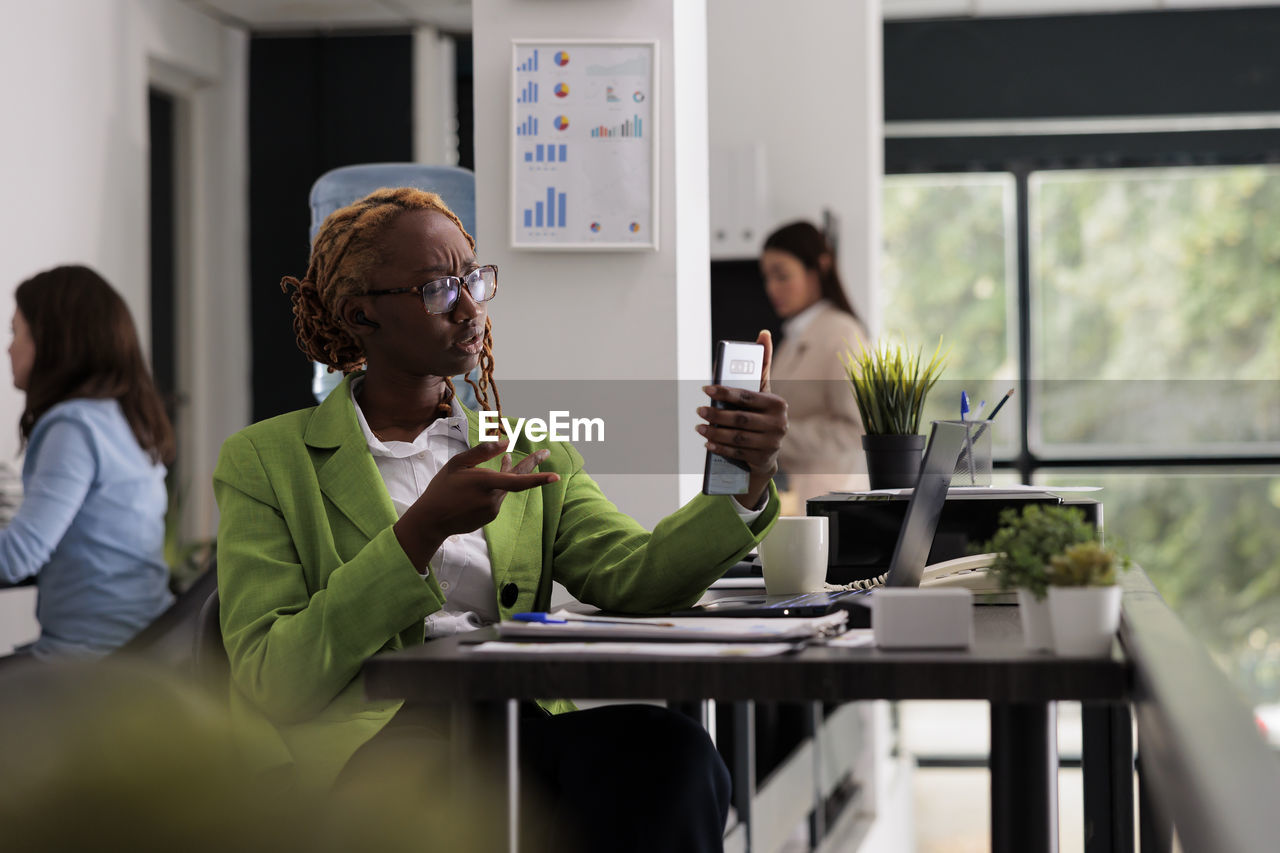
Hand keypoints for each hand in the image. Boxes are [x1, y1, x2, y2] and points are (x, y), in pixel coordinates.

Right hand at [394, 441, 558, 571]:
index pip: (518, 480)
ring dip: (507, 475)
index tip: (555, 476)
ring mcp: (493, 510)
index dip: (538, 478)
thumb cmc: (443, 487)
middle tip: (545, 453)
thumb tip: (506, 443)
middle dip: (532, 465)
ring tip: (507, 459)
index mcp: (487, 483)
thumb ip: (482, 452)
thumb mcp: (458, 464)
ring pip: (505, 489)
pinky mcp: (490, 517)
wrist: (432, 520)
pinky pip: (497, 499)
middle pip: (518, 480)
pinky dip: (496, 489)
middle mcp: (493, 498)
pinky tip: (483, 485)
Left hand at [696, 330, 786, 508]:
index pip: (747, 396)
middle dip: (716, 415)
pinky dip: (720, 448)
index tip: (705, 390)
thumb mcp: (762, 392)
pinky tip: (707, 443)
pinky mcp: (763, 459)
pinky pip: (738, 453)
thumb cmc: (759, 413)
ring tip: (699, 427)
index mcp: (778, 404)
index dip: (724, 393)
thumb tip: (764, 333)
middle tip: (699, 411)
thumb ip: (762, 365)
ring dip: (715, 433)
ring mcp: (773, 443)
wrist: (766, 452)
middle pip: (741, 419)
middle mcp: (779, 424)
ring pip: (738, 438)